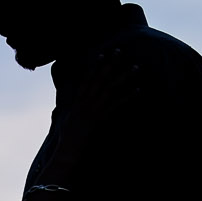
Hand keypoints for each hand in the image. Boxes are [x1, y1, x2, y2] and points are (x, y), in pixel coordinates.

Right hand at [45, 49, 139, 185]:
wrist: (69, 148)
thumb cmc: (66, 135)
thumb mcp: (63, 117)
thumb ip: (66, 108)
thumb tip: (63, 105)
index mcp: (78, 99)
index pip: (87, 78)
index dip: (95, 65)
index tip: (102, 54)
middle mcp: (87, 100)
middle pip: (101, 78)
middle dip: (112, 64)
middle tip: (121, 51)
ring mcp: (95, 108)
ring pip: (112, 88)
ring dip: (125, 76)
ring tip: (136, 67)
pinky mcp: (102, 118)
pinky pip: (117, 104)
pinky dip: (128, 96)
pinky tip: (138, 89)